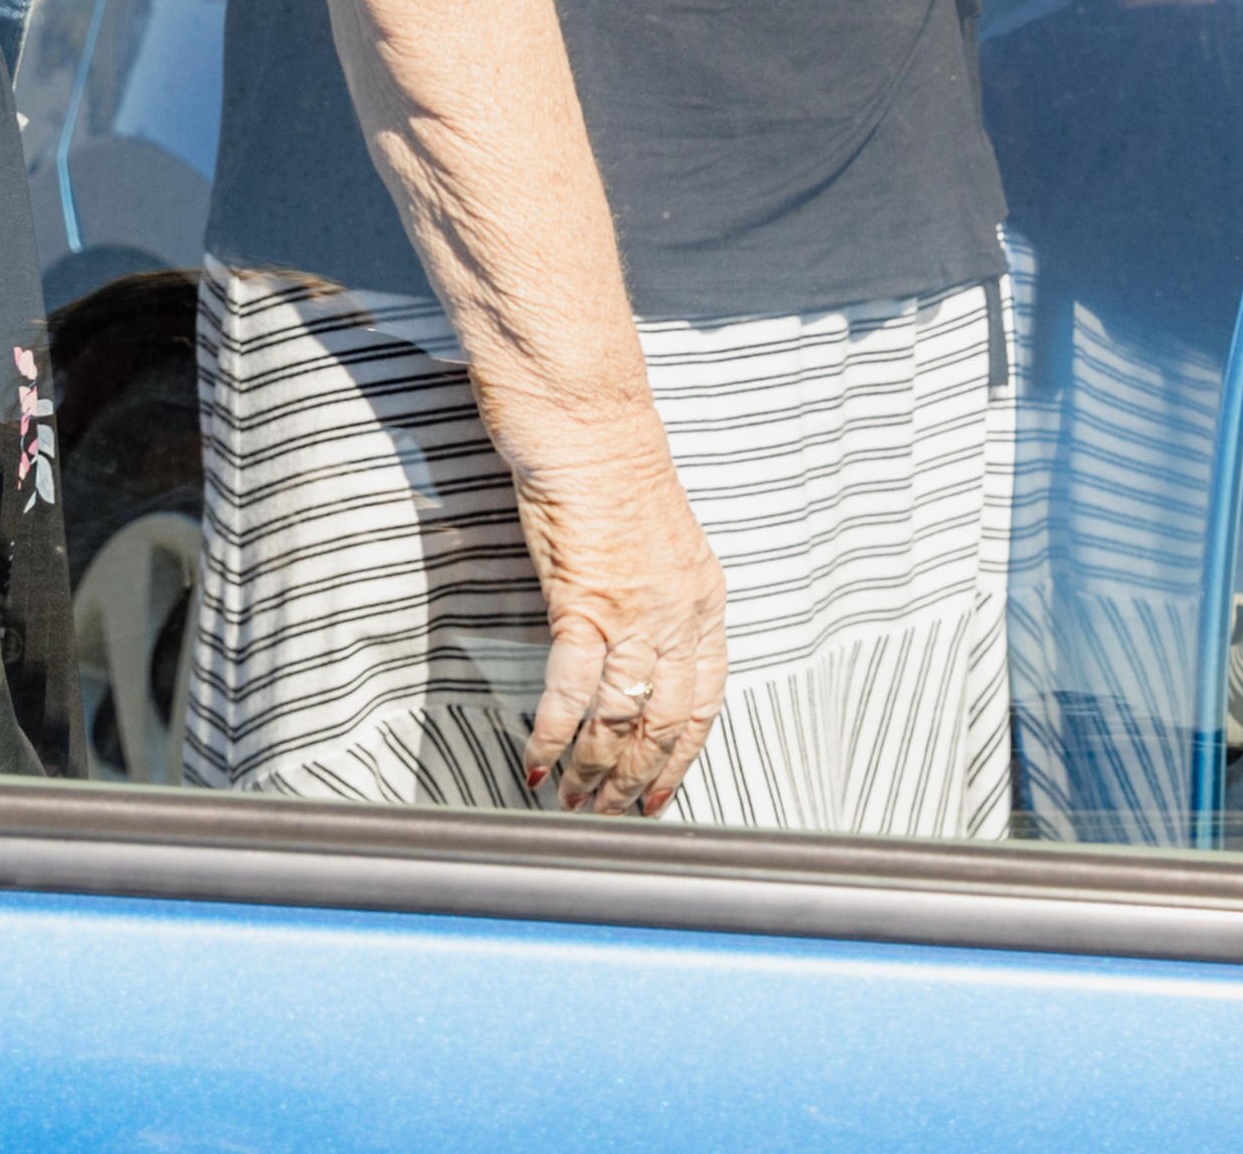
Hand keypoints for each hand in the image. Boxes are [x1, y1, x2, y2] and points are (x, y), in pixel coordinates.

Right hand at [513, 438, 727, 817]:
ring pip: (622, 716)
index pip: (706, 699)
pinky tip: (536, 764)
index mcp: (704, 598)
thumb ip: (662, 603)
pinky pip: (572, 689)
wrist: (588, 426)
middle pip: (667, 721)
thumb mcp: (660, 546)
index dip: (683, 755)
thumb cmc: (614, 478)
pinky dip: (554, 735)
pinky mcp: (583, 601)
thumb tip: (642, 659)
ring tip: (570, 802)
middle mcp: (680, 611)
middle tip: (610, 815)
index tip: (663, 794)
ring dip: (594, 771)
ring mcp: (635, 609)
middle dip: (637, 779)